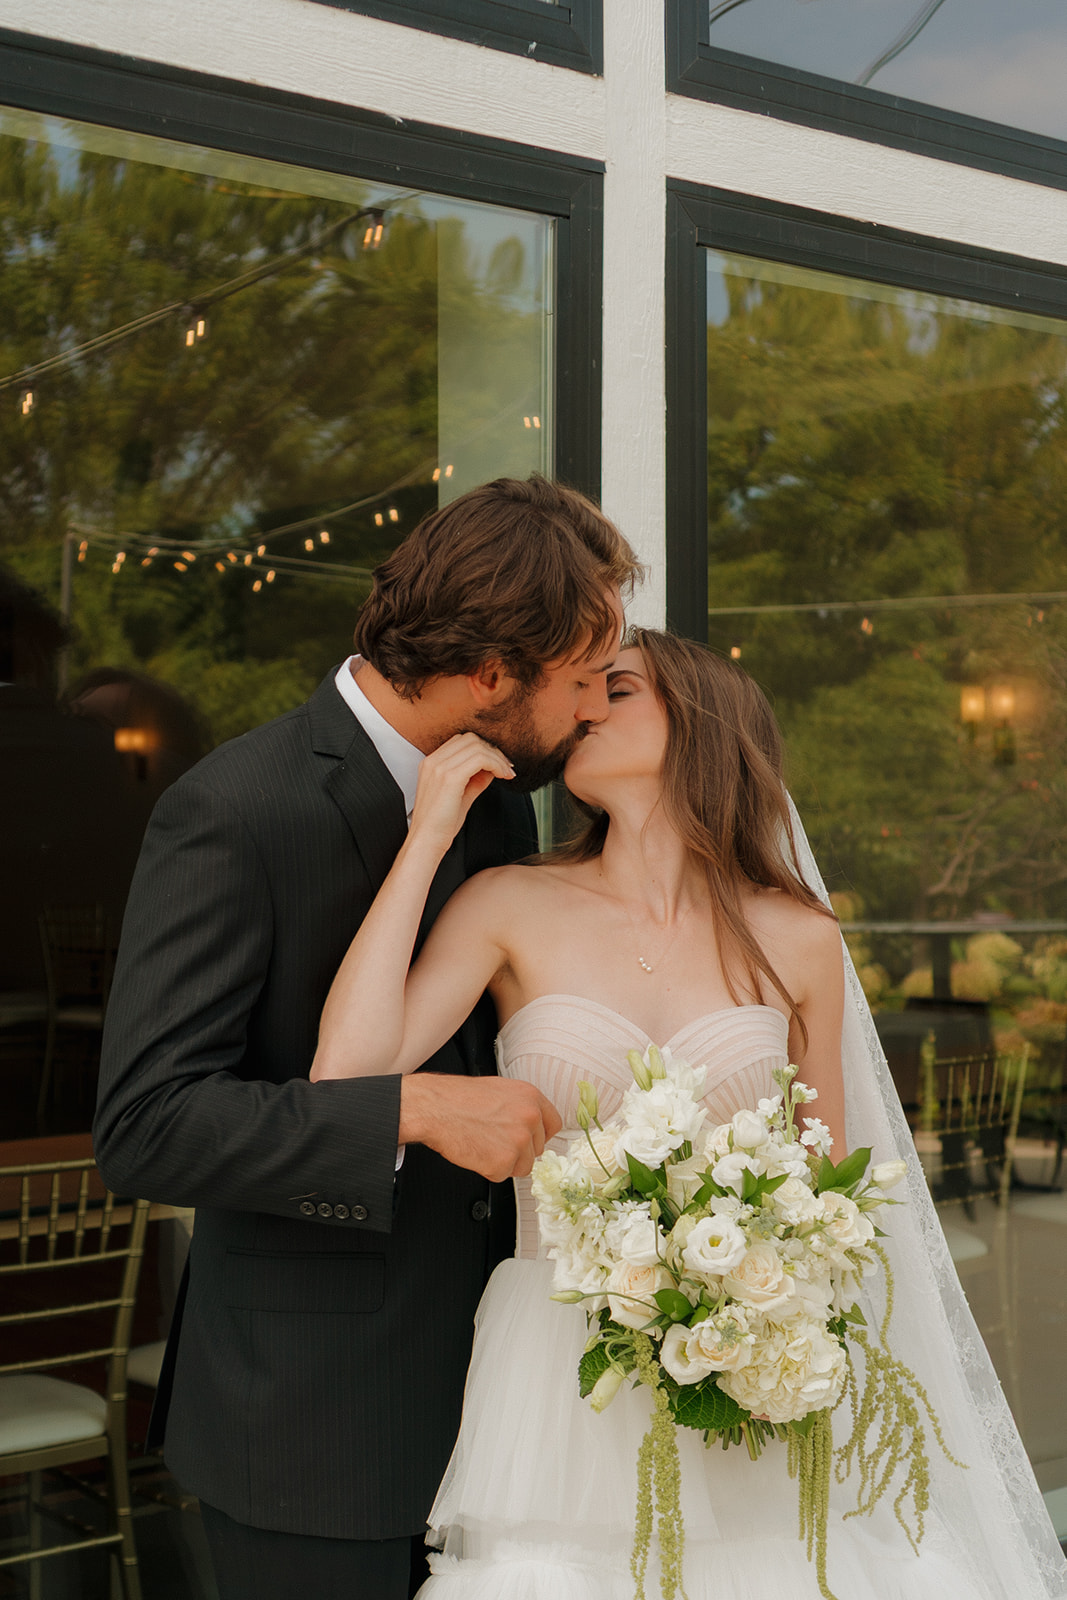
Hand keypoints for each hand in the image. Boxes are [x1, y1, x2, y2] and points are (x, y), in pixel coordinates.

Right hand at [398, 1074, 562, 1180]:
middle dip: (518, 1150)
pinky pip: (502, 1175)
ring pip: (523, 1166)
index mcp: (531, 1097)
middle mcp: (530, 1118)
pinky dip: (488, 1169)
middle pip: (538, 1149)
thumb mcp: (499, 1090)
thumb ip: (521, 1107)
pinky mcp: (503, 1161)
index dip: (539, 1135)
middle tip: (494, 1140)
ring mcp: (519, 1141)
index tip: (530, 1140)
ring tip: (484, 1144)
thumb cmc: (459, 1098)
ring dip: (505, 1162)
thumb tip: (532, 1126)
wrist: (435, 1108)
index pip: (554, 1124)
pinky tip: (476, 1152)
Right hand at [409, 734, 514, 853]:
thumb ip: (475, 779)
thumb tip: (493, 769)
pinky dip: (496, 764)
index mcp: (431, 763)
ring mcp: (440, 767)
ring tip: (506, 773)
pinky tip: (502, 776)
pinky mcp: (450, 778)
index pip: (462, 741)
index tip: (499, 764)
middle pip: (470, 738)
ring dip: (497, 758)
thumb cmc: (441, 824)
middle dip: (492, 750)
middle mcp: (433, 761)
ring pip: (477, 746)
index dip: (484, 749)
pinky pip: (480, 759)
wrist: (427, 841)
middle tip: (506, 767)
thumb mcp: (461, 796)